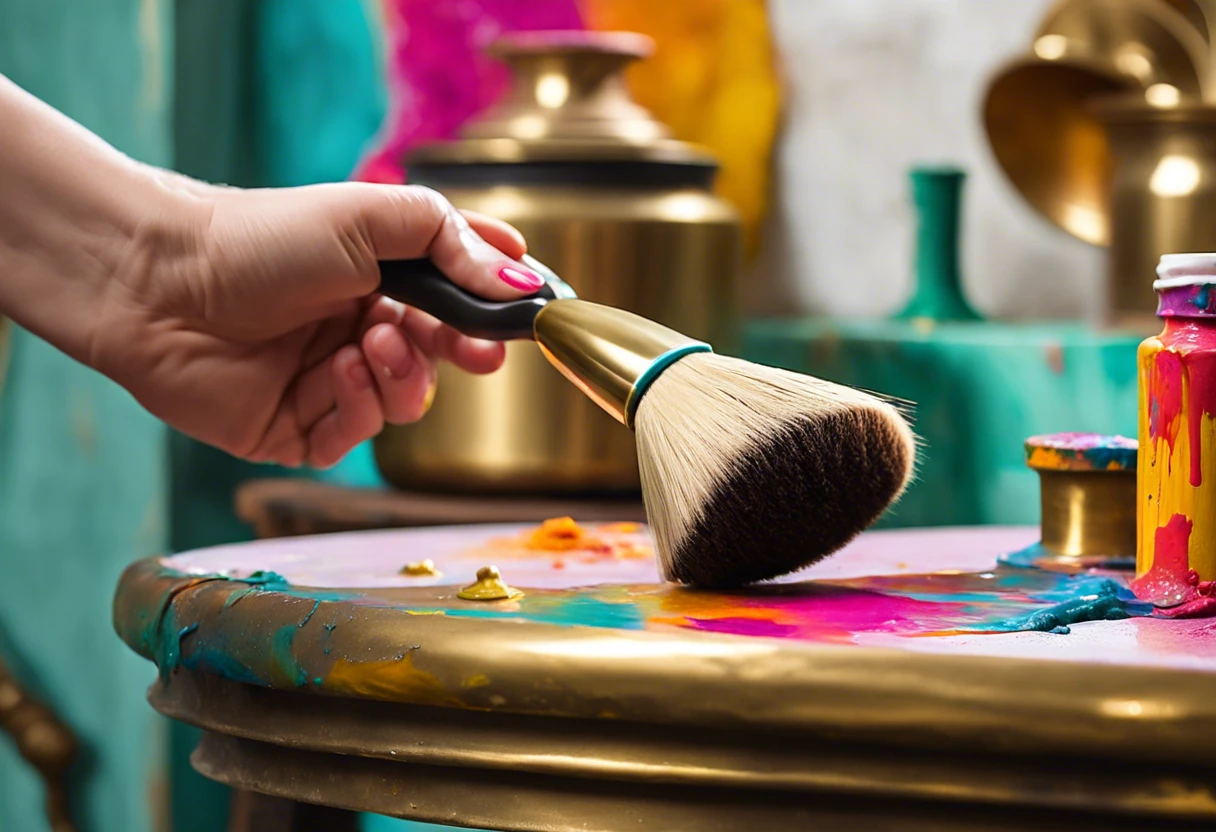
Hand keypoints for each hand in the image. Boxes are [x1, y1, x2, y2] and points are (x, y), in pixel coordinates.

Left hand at [91, 182, 543, 467]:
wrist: (161, 283)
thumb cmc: (261, 236)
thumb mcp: (372, 216)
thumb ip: (454, 244)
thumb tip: (523, 282)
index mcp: (380, 274)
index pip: (459, 295)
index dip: (495, 307)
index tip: (528, 313)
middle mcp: (359, 328)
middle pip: (441, 357)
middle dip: (461, 350)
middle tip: (478, 348)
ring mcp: (328, 380)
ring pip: (405, 402)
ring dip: (403, 375)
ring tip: (373, 341)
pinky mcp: (295, 428)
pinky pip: (355, 436)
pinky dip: (358, 404)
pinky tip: (338, 369)